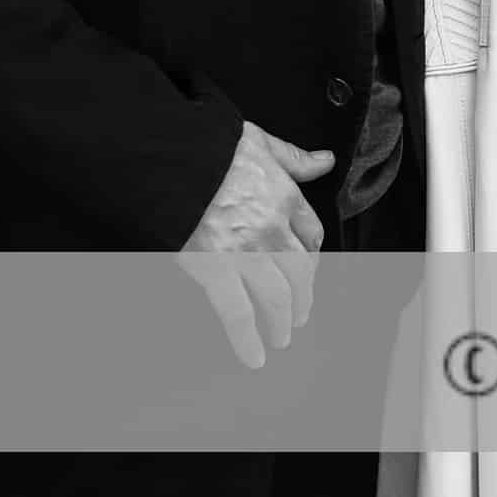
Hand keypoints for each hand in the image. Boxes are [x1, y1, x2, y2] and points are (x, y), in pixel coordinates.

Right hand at [178, 122, 333, 367]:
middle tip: (300, 313)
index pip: (311, 234)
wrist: (172, 157)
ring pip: (277, 297)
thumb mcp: (261, 141)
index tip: (309, 268)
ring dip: (282, 322)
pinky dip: (247, 340)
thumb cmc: (211, 146)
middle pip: (301, 272)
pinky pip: (238, 314)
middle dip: (304, 297)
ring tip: (281, 337)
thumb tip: (324, 161)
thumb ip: (294, 157)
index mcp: (284, 196)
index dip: (312, 256)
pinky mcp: (215, 269)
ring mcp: (246, 252)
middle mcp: (271, 228)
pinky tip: (253, 356)